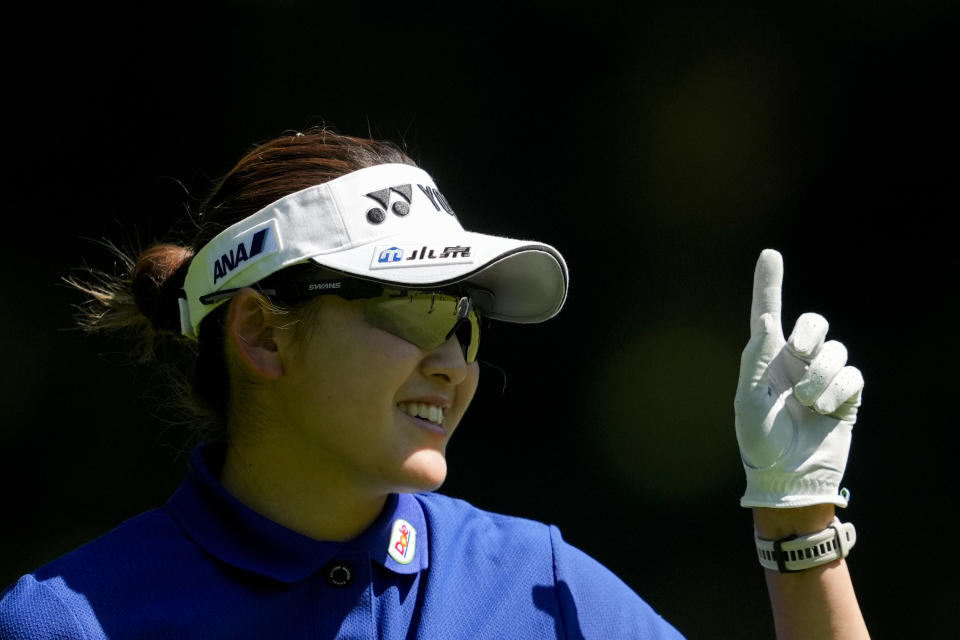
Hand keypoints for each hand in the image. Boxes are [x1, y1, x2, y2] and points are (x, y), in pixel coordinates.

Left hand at [735, 249, 863, 507]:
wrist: (788, 477)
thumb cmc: (759, 441)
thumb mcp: (749, 399)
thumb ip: (757, 357)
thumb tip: (768, 316)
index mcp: (766, 359)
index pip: (767, 313)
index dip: (769, 283)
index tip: (769, 254)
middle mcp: (796, 363)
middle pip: (814, 323)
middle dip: (810, 334)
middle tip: (799, 354)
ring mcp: (823, 378)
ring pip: (836, 351)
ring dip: (820, 376)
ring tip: (806, 402)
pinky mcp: (846, 396)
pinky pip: (852, 375)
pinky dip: (838, 391)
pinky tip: (824, 410)